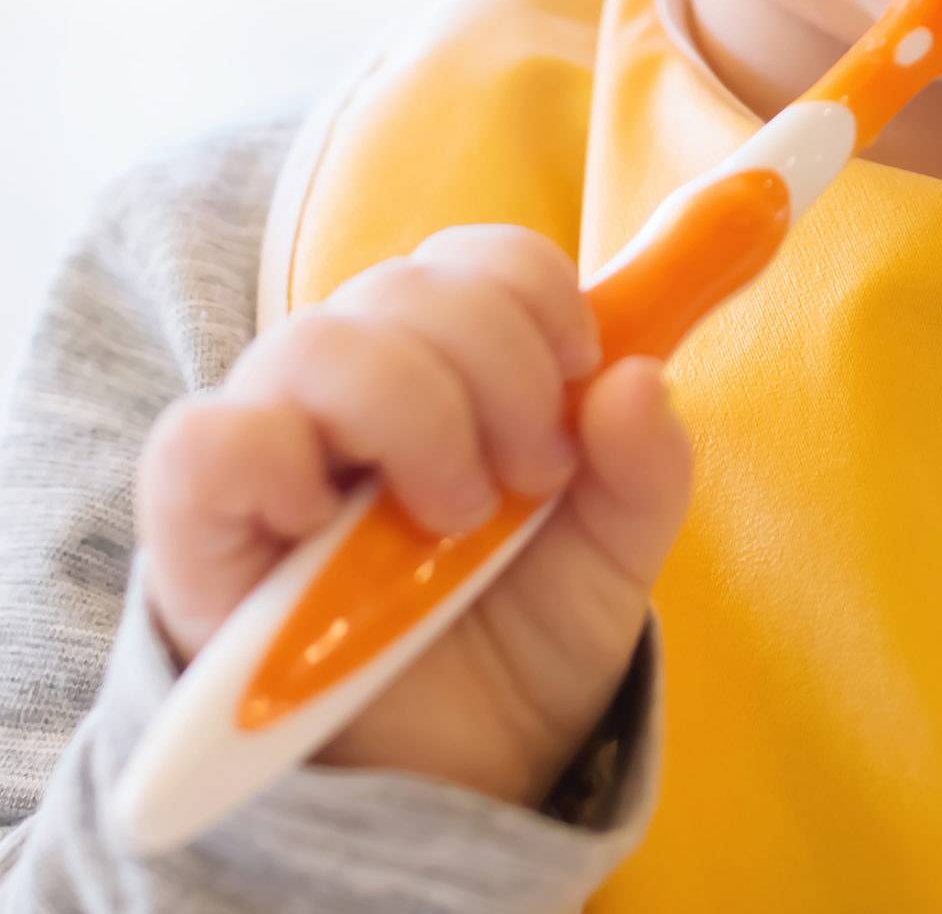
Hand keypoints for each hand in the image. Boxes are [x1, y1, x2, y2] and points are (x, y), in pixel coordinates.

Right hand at [136, 224, 691, 807]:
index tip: (582, 362)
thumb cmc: (512, 643)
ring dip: (414, 413)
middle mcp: (349, 380)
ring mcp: (270, 442)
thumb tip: (637, 377)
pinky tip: (327, 520)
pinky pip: (202, 441)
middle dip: (499, 365)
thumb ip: (643, 468)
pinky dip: (275, 461)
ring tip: (453, 515)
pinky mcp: (196, 526)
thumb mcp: (609, 559)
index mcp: (444, 361)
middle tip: (534, 473)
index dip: (533, 287)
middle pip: (405, 286)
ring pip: (316, 341)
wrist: (443, 786)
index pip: (469, 256)